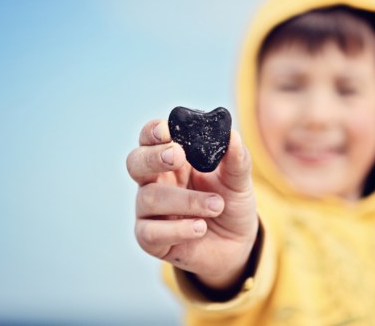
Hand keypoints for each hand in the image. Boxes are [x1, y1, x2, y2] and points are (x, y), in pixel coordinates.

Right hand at [126, 119, 257, 288]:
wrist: (236, 244)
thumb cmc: (230, 205)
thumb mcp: (239, 182)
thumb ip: (236, 160)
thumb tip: (232, 135)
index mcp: (172, 160)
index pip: (151, 139)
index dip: (153, 132)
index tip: (167, 130)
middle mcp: (154, 182)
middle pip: (135, 162)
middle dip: (153, 157)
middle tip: (178, 156)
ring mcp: (149, 211)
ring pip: (149, 198)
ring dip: (185, 200)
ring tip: (216, 205)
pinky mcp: (151, 240)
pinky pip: (151, 232)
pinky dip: (177, 229)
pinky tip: (200, 227)